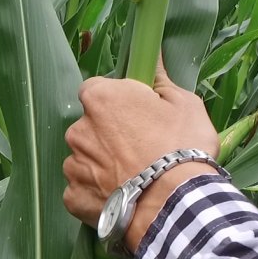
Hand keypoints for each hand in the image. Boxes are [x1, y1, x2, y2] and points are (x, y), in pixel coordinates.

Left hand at [63, 61, 219, 250]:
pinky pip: (81, 190)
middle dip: (107, 135)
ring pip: (84, 159)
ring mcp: (72, 165)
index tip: (134, 113)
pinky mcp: (72, 196)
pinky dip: (96, 193)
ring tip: (132, 177)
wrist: (174, 202)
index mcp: (101, 100)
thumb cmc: (183, 147)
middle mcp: (78, 130)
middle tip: (138, 149)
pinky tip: (120, 197)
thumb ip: (161, 80)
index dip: (115, 101)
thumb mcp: (184, 104)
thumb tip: (154, 56)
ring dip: (100, 165)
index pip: (95, 90)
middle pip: (88, 127)